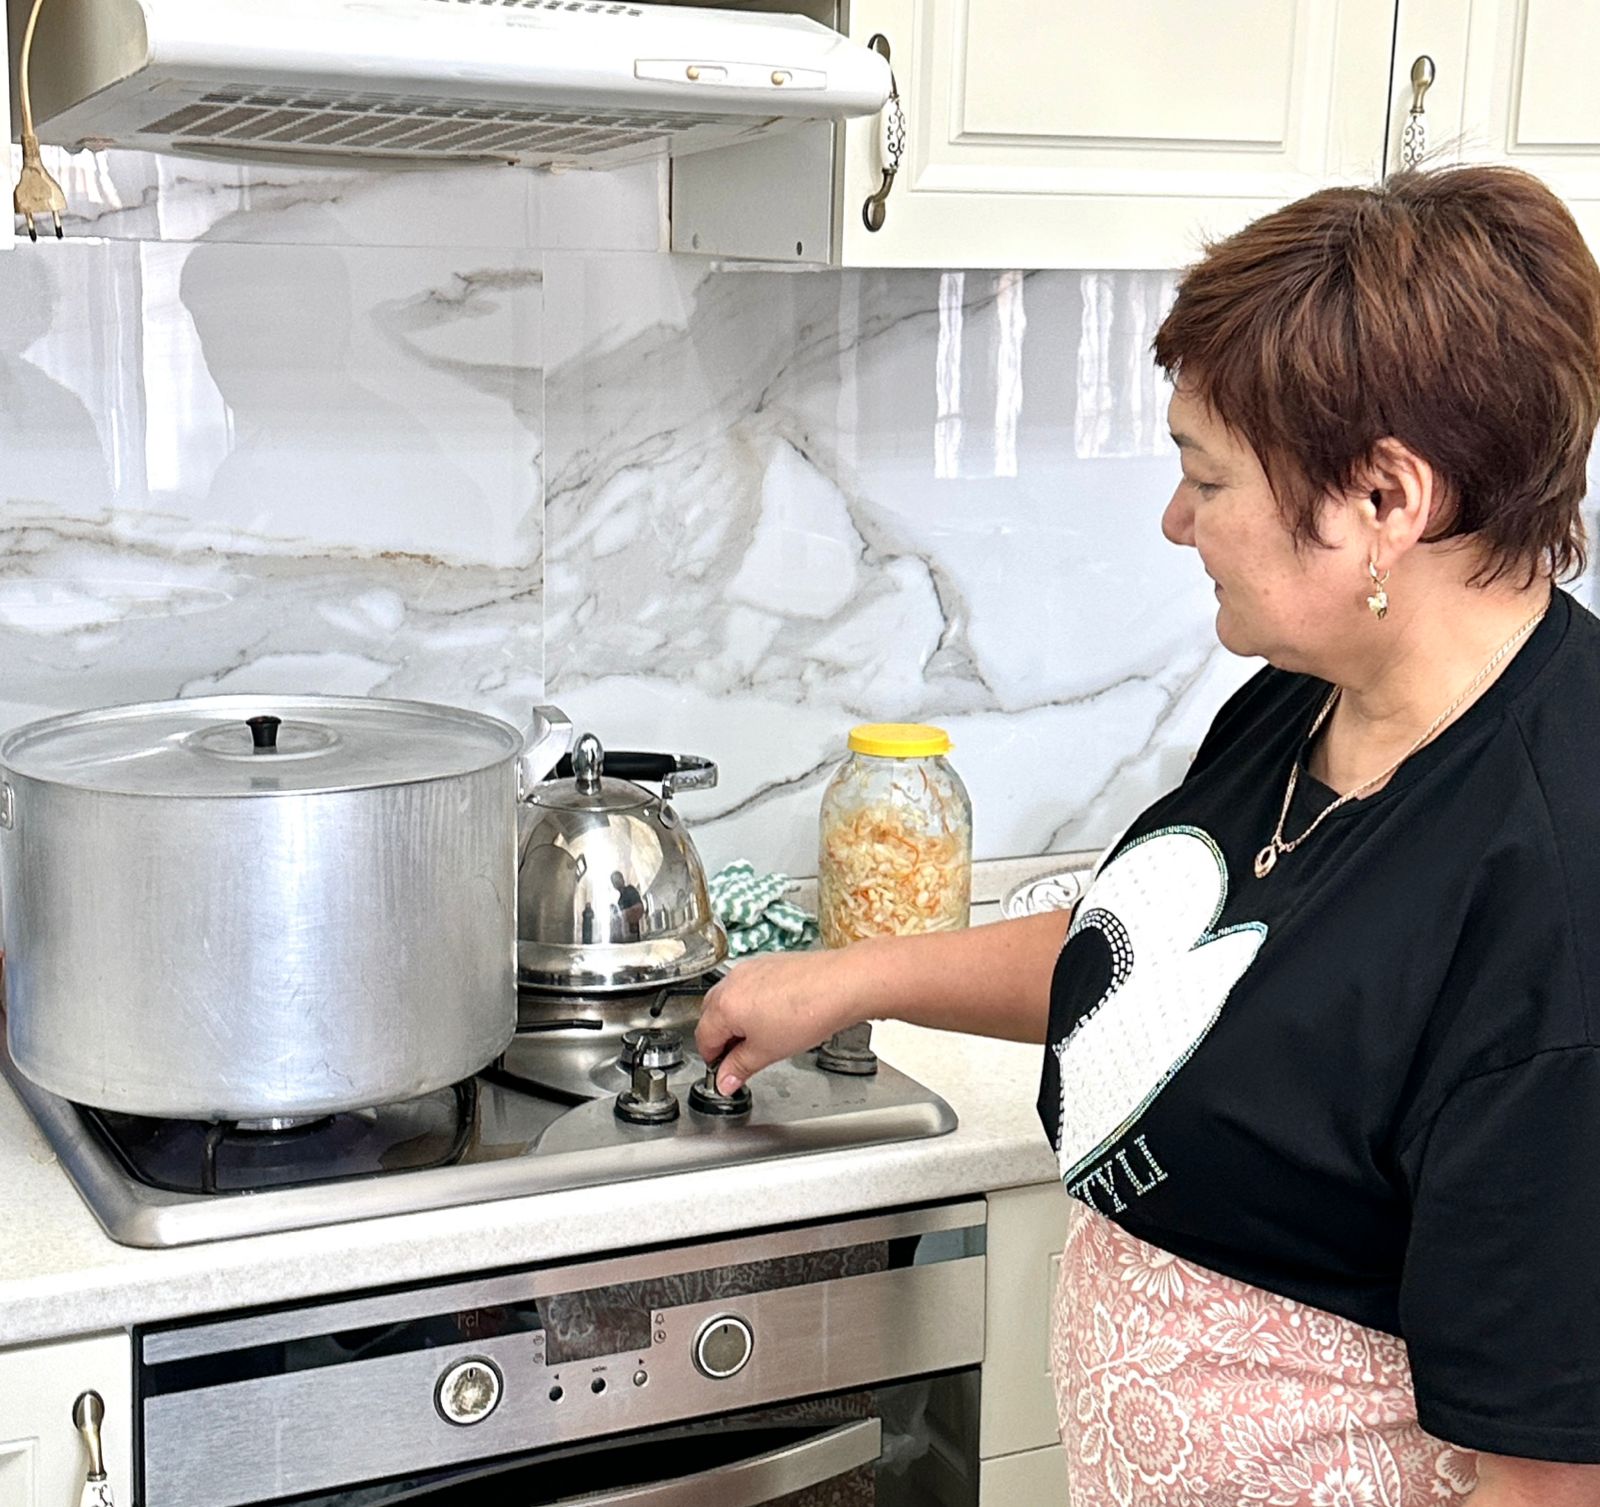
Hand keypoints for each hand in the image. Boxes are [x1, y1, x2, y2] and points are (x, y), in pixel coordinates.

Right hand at [695, 949, 863, 1095]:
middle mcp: (731, 982)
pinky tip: (775, 1016)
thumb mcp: (766, 1052)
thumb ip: (739, 1068)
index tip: (724, 1073)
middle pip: (711, 1016)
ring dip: (737, 1020)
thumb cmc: (805, 1015)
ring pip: (730, 999)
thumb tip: (724, 1081)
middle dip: (722, 1038)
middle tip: (741, 1058)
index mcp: (723, 1006)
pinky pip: (749, 986)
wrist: (839, 985)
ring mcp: (749, 969)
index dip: (713, 1060)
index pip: (703, 1039)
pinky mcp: (767, 963)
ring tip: (762, 1037)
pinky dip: (753, 1003)